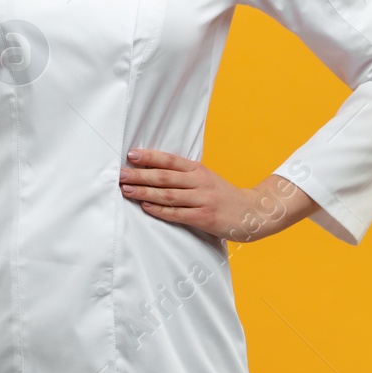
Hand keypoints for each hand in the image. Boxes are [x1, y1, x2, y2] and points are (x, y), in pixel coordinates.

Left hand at [118, 148, 317, 242]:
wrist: (252, 212)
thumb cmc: (222, 194)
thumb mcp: (204, 177)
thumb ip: (182, 174)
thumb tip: (151, 169)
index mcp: (197, 169)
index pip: (169, 160)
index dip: (149, 157)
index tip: (130, 155)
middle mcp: (199, 182)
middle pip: (164, 177)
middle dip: (139, 175)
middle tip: (120, 174)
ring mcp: (202, 200)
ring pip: (168, 195)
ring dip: (144, 192)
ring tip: (126, 190)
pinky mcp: (204, 217)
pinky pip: (177, 214)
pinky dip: (160, 210)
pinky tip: (146, 207)